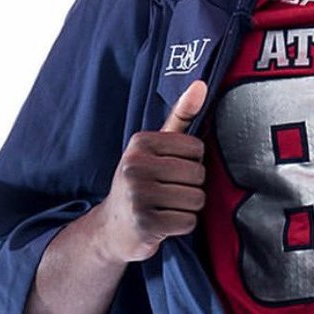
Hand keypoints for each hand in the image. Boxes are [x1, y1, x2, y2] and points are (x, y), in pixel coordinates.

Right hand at [93, 80, 208, 262]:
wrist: (111, 229)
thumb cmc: (140, 183)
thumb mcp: (154, 148)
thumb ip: (180, 116)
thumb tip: (201, 85)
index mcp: (140, 143)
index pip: (197, 149)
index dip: (191, 163)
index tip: (170, 170)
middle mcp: (135, 166)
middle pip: (198, 175)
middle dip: (190, 187)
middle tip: (167, 192)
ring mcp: (138, 196)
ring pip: (196, 199)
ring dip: (187, 208)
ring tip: (165, 207)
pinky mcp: (145, 223)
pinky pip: (188, 221)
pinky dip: (181, 225)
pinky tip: (163, 222)